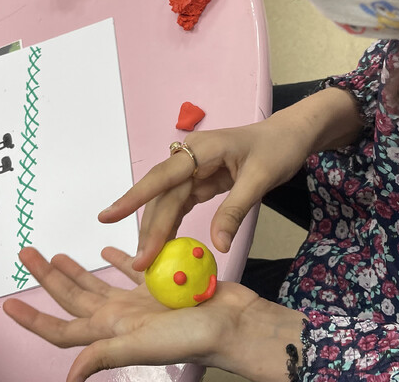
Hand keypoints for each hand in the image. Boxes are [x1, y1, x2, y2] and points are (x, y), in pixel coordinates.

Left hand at [3, 247, 297, 381]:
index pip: (62, 327)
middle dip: (48, 277)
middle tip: (26, 254)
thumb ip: (105, 353)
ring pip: (97, 282)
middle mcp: (120, 317)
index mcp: (111, 331)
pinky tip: (108, 251)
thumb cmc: (192, 336)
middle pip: (74, 297)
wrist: (233, 324)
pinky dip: (118, 260)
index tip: (8, 306)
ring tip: (56, 254)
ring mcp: (139, 302)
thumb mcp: (144, 345)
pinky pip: (131, 270)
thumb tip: (70, 377)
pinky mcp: (159, 286)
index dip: (34, 319)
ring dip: (76, 269)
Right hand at [99, 119, 312, 270]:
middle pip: (162, 196)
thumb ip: (234, 211)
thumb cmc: (277, 149)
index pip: (161, 177)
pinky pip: (179, 204)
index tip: (109, 216)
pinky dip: (171, 225)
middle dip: (149, 229)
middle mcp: (188, 157)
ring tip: (146, 260)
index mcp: (200, 150)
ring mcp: (192, 168)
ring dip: (157, 230)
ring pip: (166, 202)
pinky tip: (164, 245)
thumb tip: (217, 246)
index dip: (133, 197)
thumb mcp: (260, 179)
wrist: (290, 135)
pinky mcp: (198, 180)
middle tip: (140, 263)